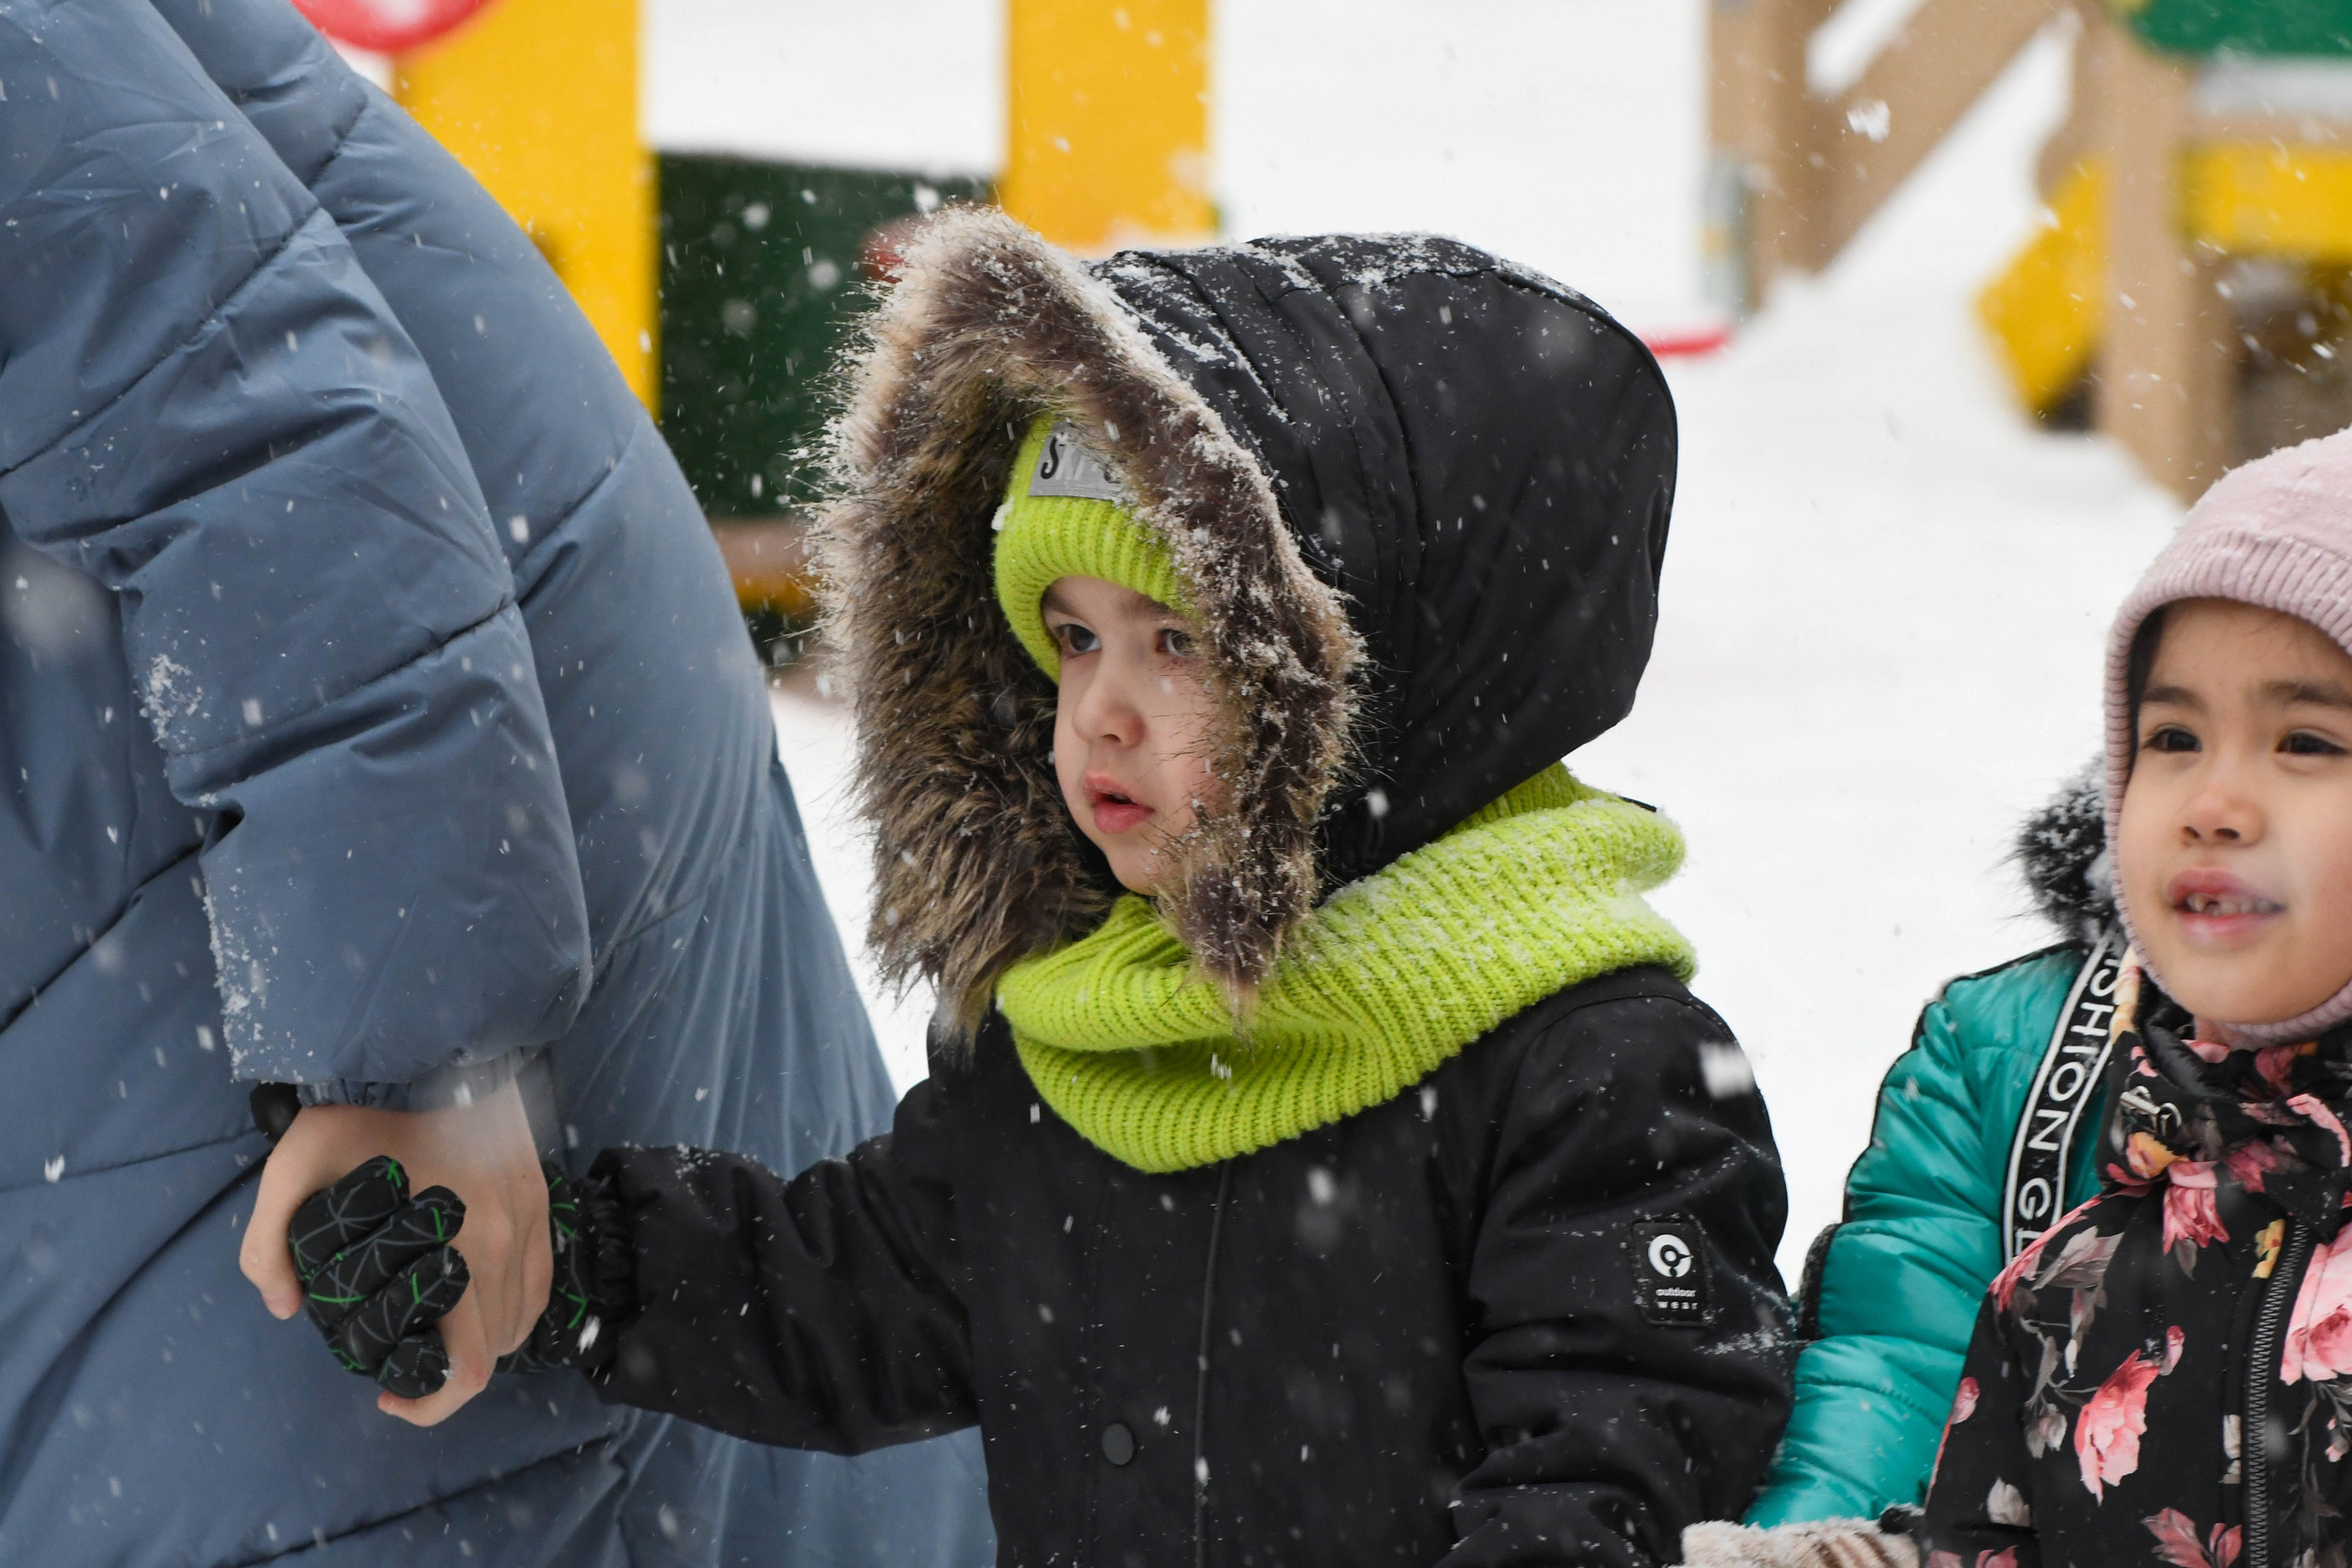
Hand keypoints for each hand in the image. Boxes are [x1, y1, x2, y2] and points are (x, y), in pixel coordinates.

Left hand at [240, 1078, 551, 1425]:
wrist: (427, 1040)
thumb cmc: (360, 1105)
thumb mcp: (292, 1168)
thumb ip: (268, 1244)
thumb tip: (281, 1307)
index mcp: (461, 1245)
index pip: (470, 1363)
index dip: (433, 1404)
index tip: (390, 1401)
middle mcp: (508, 1237)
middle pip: (499, 1349)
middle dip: (451, 1379)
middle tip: (402, 1372)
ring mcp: (531, 1213)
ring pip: (524, 1317)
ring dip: (485, 1345)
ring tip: (436, 1339)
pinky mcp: (538, 1192)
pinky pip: (540, 1275)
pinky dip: (515, 1308)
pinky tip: (479, 1305)